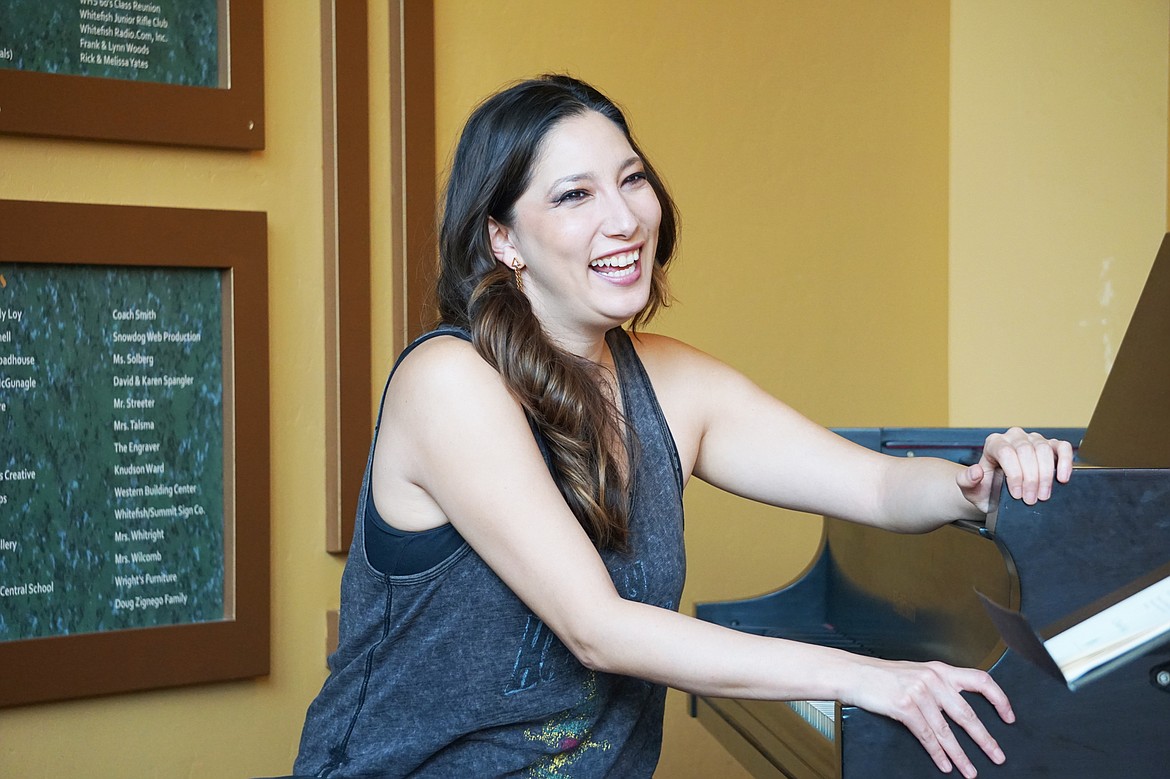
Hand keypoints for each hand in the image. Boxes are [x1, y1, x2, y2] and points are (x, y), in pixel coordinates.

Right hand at [849, 658, 1012, 777]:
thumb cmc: (884, 676)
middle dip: (985, 739)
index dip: (999, 699)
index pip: (980, 680)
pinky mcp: (904, 706)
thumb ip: (939, 686)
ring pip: (947, 731)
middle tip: (997, 755)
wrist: (854, 674)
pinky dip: (937, 754)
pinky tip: (944, 765)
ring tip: (971, 771)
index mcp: (941, 670)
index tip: (1009, 716)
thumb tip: (959, 708)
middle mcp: (933, 679)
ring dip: (961, 755)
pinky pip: (927, 736)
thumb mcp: (917, 674)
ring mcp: (919, 692)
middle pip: (967, 714)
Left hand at [957, 427, 1073, 512]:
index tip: (1017, 495)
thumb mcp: (971, 490)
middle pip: (1026, 451)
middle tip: (1031, 500)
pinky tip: (1063, 478)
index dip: (1014, 474)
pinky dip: (1065, 461)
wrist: (999, 494)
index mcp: (993, 444)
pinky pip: (1062, 447)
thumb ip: (966, 481)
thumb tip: (976, 471)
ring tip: (1043, 495)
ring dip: (1046, 475)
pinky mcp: (1050, 446)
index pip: (1006, 452)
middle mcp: (1013, 437)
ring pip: (1044, 449)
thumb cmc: (986, 491)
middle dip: (1031, 478)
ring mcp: (1033, 439)